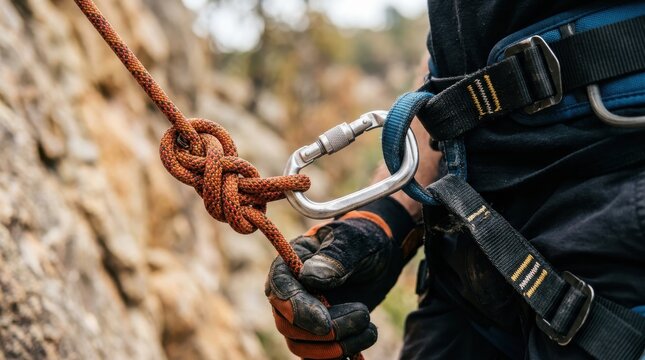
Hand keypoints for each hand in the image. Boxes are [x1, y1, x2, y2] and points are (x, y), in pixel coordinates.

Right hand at [265, 198, 419, 358]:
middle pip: (288, 325)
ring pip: (302, 345)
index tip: (326, 323)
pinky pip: (317, 354)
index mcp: (289, 264)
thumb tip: (309, 276)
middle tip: (362, 316)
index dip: (299, 311)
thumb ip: (334, 256)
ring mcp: (303, 315)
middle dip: (326, 332)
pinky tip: (364, 339)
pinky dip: (339, 355)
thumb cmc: (361, 240)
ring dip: (337, 346)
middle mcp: (290, 292)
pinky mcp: (319, 332)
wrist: (379, 254)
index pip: (280, 292)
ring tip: (369, 328)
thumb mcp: (352, 241)